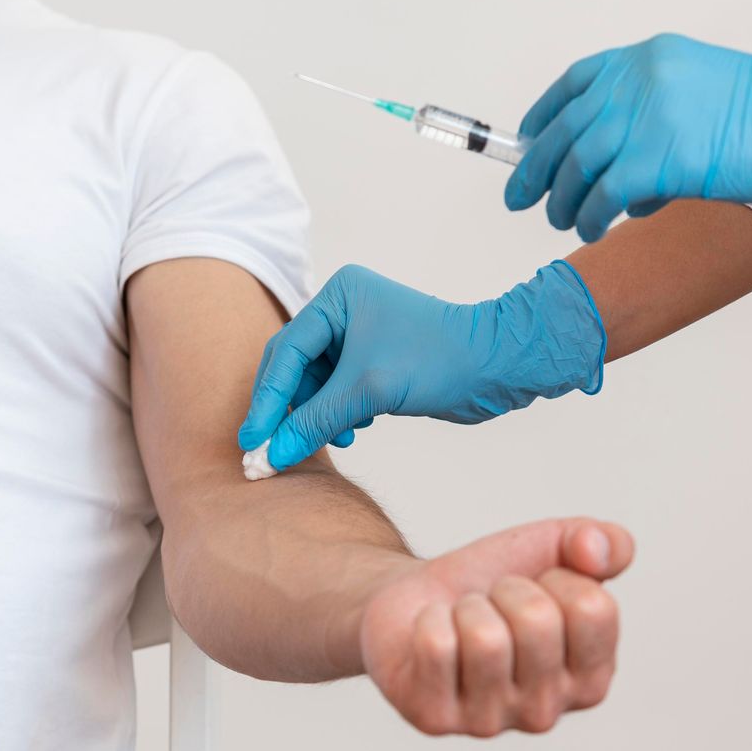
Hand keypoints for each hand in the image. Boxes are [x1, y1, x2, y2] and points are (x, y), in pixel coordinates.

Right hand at [238, 263, 603, 470]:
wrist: (499, 366)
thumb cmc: (440, 361)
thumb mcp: (369, 390)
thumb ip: (315, 420)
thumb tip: (271, 454)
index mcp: (338, 296)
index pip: (286, 352)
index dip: (267, 400)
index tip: (252, 440)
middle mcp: (343, 310)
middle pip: (294, 367)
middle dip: (287, 411)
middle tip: (269, 451)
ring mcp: (358, 335)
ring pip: (314, 385)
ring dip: (316, 416)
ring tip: (333, 437)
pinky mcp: (373, 361)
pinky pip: (336, 392)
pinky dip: (336, 414)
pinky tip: (353, 429)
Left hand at [359, 517, 633, 736]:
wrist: (414, 597)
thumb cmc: (489, 582)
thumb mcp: (555, 549)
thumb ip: (605, 542)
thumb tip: (596, 550)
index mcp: (591, 680)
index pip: (593, 608)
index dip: (557, 578)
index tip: (537, 590)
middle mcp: (545, 713)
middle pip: (538, 621)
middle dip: (507, 590)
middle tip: (490, 604)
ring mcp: (489, 723)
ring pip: (486, 638)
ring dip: (467, 608)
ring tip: (461, 621)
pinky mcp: (434, 718)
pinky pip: (436, 647)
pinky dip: (428, 620)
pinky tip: (431, 635)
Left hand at [506, 10, 751, 241]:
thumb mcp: (701, 90)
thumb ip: (652, 111)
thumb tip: (606, 160)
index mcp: (648, 59)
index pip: (576, 83)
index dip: (544, 115)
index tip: (527, 139)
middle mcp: (639, 82)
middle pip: (564, 130)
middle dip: (534, 168)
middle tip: (518, 197)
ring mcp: (648, 119)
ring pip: (576, 166)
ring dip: (562, 200)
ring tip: (564, 221)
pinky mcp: (661, 160)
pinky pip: (603, 196)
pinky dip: (592, 217)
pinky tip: (596, 229)